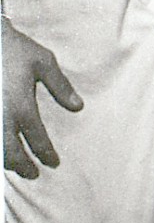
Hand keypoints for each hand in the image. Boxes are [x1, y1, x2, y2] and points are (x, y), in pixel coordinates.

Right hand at [3, 19, 81, 177]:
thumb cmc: (14, 49)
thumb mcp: (43, 62)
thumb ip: (61, 86)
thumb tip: (78, 106)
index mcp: (21, 106)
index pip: (36, 138)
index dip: (45, 153)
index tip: (53, 163)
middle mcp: (0, 117)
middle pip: (10, 152)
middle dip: (22, 165)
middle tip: (33, 174)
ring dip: (5, 161)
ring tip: (16, 167)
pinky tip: (0, 151)